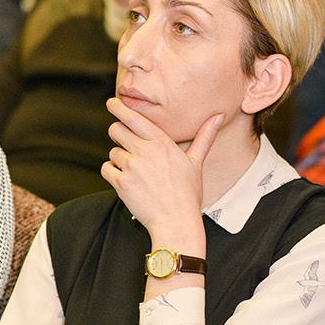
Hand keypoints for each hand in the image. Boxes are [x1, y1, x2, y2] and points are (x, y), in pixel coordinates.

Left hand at [101, 97, 222, 236]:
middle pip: (116, 130)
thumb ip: (204, 137)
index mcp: (162, 143)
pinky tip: (126, 181)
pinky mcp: (120, 183)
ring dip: (119, 160)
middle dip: (117, 134)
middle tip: (125, 144)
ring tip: (136, 173)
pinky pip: (106, 169)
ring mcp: (131, 167)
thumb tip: (218, 116)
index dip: (119, 108)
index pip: (134, 117)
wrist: (176, 221)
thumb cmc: (187, 193)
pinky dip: (112, 173)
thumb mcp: (196, 162)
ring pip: (112, 152)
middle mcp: (145, 151)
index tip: (112, 102)